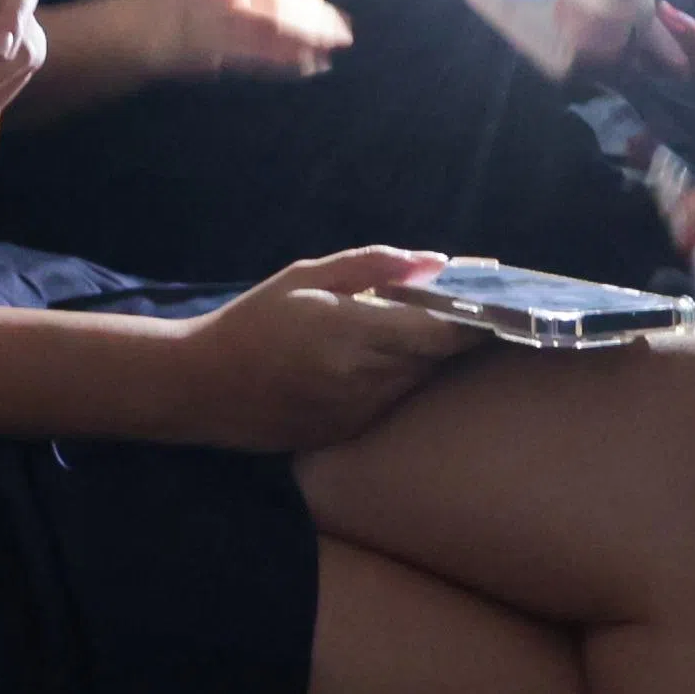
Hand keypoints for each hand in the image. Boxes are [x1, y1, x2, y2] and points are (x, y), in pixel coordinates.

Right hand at [160, 249, 478, 452]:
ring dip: (424, 357)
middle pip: (438, 359)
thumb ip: (373, 266)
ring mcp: (362, 412)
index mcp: (354, 331)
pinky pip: (394, 401)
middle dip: (452, 334)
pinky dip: (397, 379)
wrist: (202, 387)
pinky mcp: (353, 433)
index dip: (476, 319)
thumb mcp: (305, 277)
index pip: (442, 332)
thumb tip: (436, 261)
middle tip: (457, 307)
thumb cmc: (252, 321)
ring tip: (411, 330)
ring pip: (419, 382)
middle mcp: (366, 378)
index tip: (493, 301)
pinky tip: (374, 362)